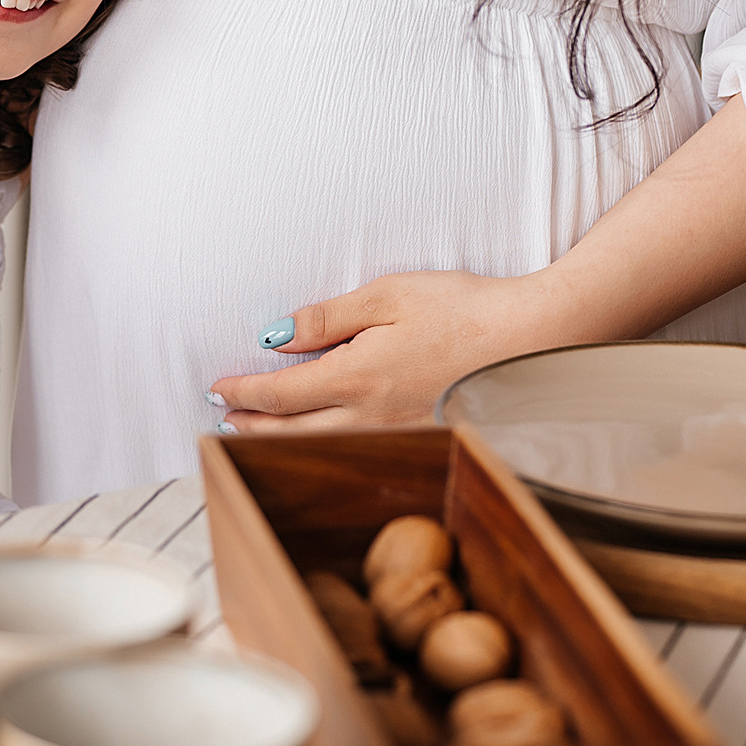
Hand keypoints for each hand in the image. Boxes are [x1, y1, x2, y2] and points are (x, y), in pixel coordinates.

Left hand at [208, 270, 548, 431]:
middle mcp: (369, 417)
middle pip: (290, 430)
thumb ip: (328, 319)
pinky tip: (317, 436)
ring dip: (278, 438)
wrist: (530, 342)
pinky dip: (320, 445)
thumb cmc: (463, 310)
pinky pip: (354, 449)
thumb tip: (276, 336)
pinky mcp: (419, 438)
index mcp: (356, 378)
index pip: (278, 395)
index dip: (241, 393)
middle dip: (250, 423)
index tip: (215, 388)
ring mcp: (396, 434)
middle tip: (223, 416)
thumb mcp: (387, 296)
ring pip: (319, 446)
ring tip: (254, 429)